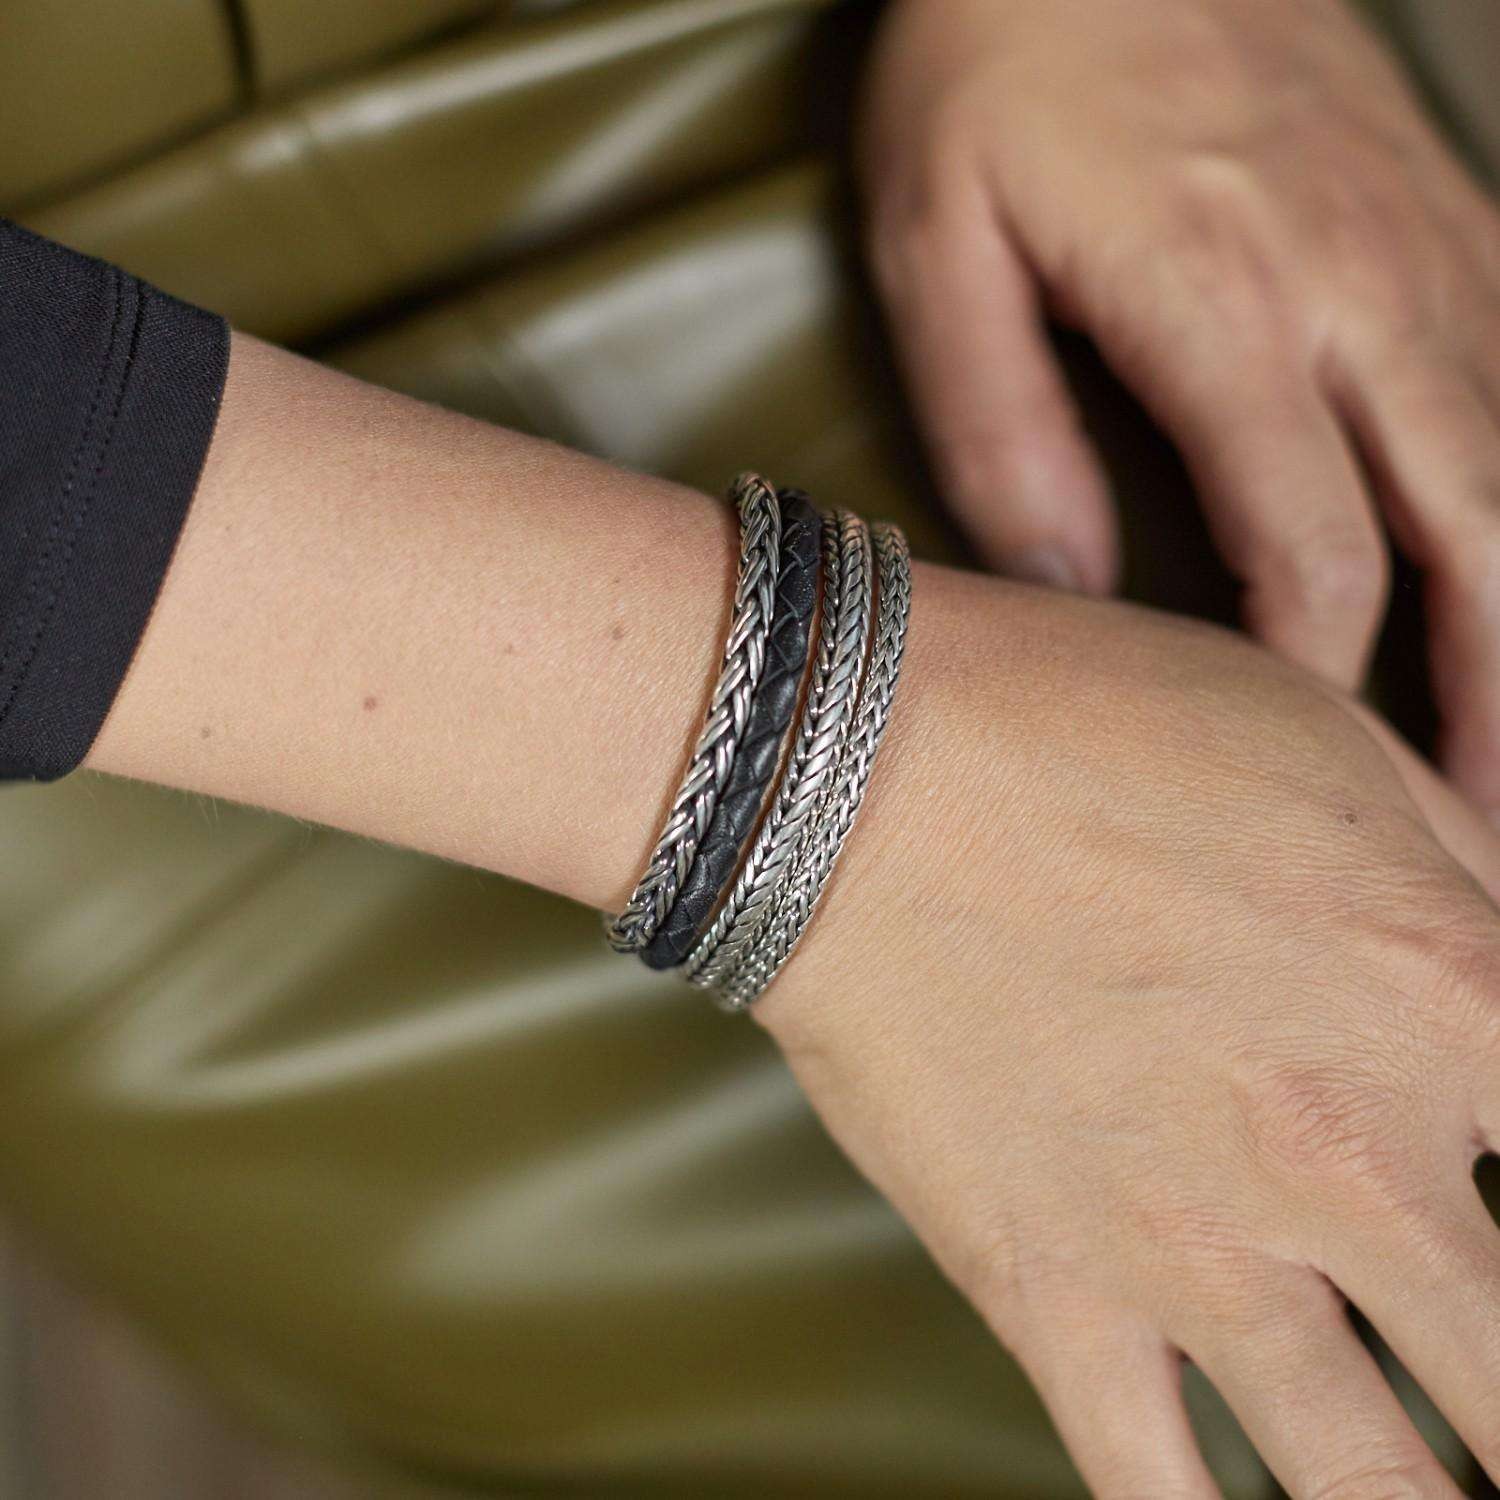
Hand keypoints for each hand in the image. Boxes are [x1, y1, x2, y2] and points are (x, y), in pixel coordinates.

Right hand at [754, 562, 1499, 1496]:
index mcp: (1443, 997)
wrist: (846, 774)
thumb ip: (1459, 863)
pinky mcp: (1051, 1295)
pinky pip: (1160, 1493)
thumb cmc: (1073, 722)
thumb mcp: (1316, 738)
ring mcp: (1197, 1250)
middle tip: (1495, 1399)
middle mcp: (1352, 1154)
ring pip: (1380, 1492)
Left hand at [859, 0, 1499, 811]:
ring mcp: (1423, 242)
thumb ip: (999, 423)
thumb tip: (1072, 582)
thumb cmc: (998, 73)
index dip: (1327, 684)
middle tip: (1485, 822)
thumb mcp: (937, 243)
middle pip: (1473, 526)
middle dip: (1491, 691)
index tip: (1317, 779)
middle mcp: (1359, 286)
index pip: (1316, 547)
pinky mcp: (1444, 210)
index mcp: (1224, 307)